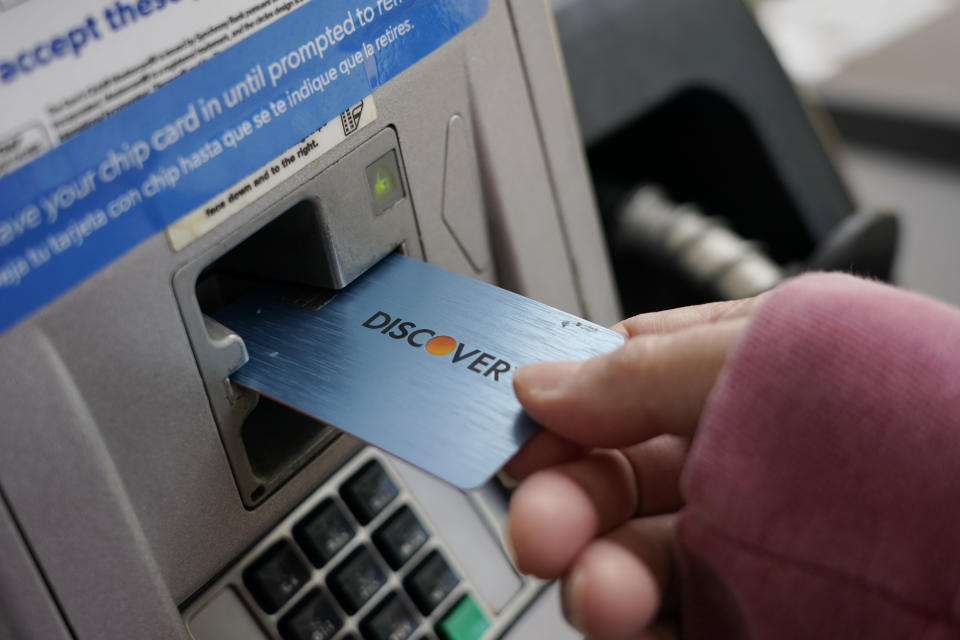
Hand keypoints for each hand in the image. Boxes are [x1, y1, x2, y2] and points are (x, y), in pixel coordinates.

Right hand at [505, 296, 764, 638]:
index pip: (616, 388)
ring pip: (627, 561)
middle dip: (562, 504)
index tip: (517, 439)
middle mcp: (734, 461)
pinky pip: (664, 626)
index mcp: (733, 376)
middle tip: (539, 528)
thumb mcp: (752, 354)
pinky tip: (623, 618)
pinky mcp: (751, 619)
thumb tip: (534, 383)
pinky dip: (627, 627)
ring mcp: (742, 546)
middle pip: (610, 483)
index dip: (557, 412)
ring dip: (592, 577)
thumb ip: (633, 370)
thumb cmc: (896, 416)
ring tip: (599, 592)